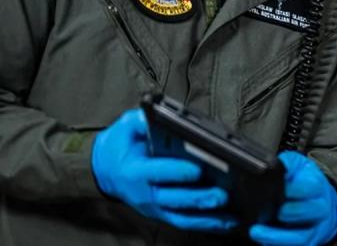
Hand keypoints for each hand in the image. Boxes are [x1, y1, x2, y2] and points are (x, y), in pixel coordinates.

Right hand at [91, 109, 237, 231]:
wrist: (106, 170)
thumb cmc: (120, 146)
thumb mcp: (126, 127)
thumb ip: (142, 120)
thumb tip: (160, 113)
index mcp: (134, 171)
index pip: (157, 172)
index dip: (177, 172)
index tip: (198, 169)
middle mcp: (144, 193)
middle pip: (174, 198)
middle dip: (199, 197)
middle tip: (223, 194)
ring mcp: (154, 207)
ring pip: (182, 215)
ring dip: (208, 217)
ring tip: (231, 215)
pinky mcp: (163, 213)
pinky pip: (186, 221)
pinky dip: (207, 223)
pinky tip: (227, 221)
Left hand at [250, 151, 336, 245]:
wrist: (320, 202)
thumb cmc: (305, 183)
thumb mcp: (298, 166)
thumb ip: (286, 164)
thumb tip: (268, 165)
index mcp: (317, 186)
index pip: (310, 187)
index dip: (295, 189)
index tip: (281, 189)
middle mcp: (319, 208)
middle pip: (307, 212)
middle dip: (289, 212)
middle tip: (267, 211)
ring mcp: (314, 227)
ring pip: (300, 236)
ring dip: (277, 236)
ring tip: (256, 232)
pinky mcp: (307, 242)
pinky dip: (278, 245)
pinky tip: (263, 242)